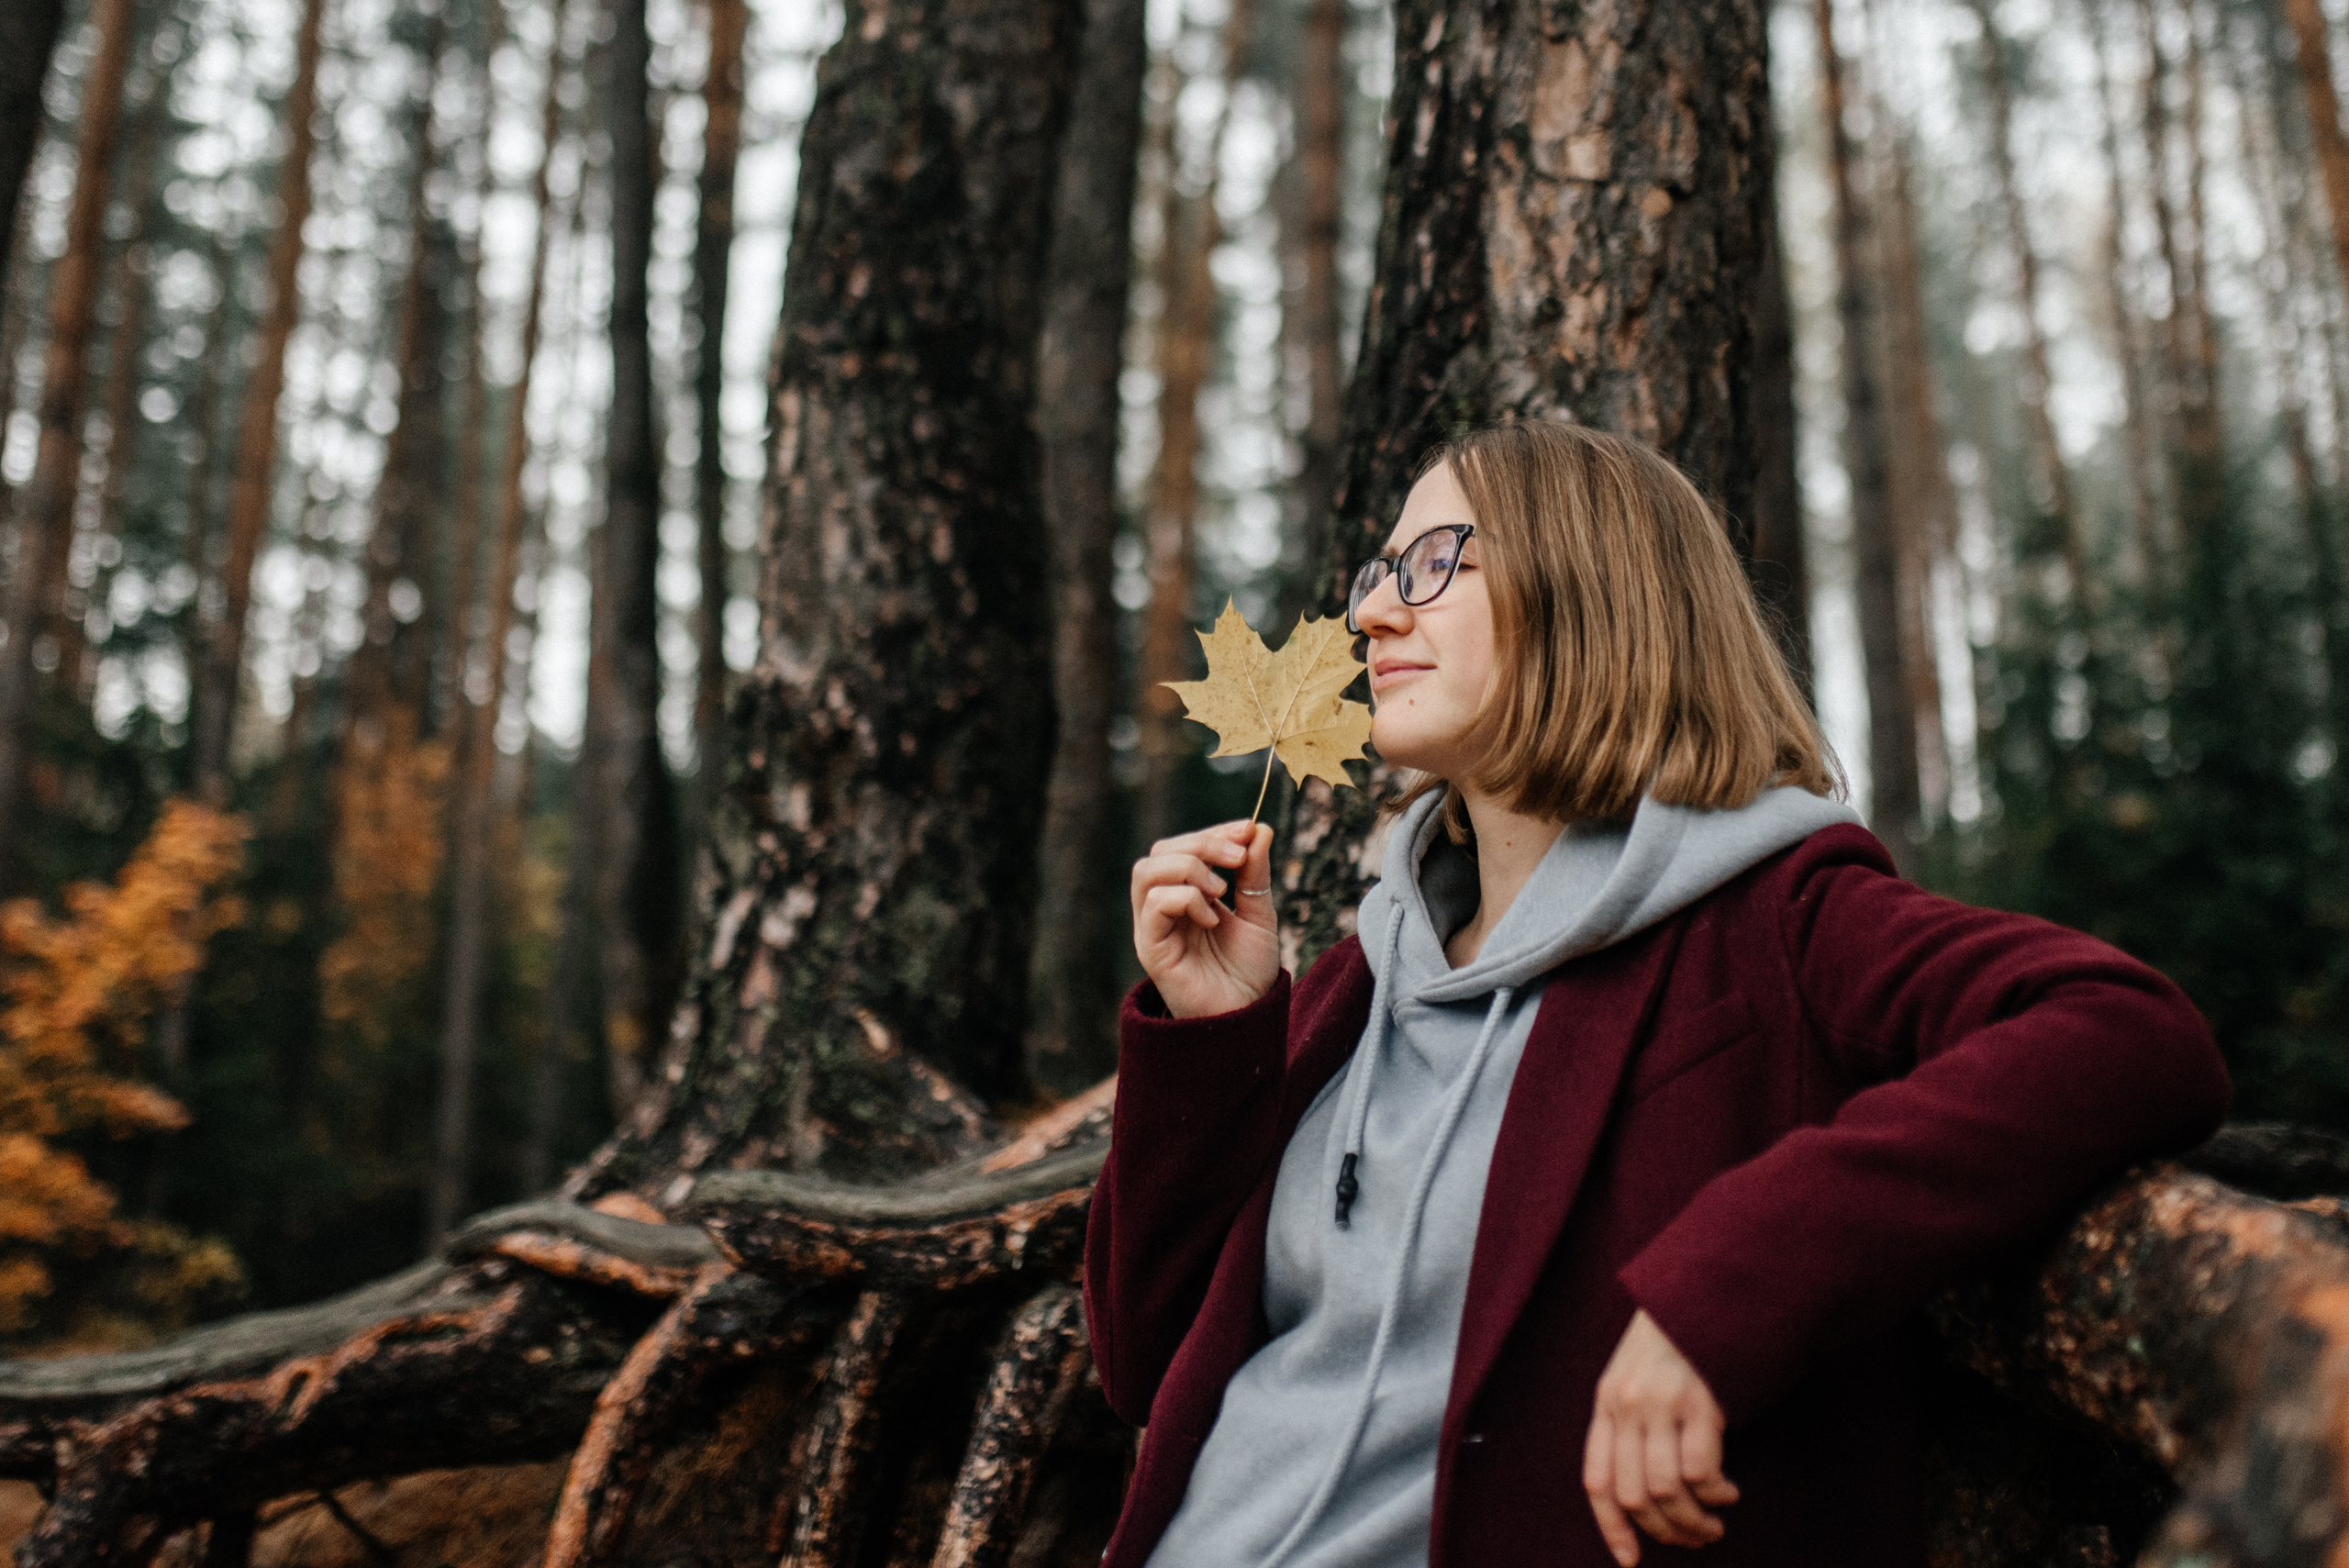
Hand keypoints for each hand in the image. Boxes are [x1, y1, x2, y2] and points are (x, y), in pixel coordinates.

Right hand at [1130, 820, 1278, 1018]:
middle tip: (1237, 858)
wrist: (1247, 1019)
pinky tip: (1211, 921)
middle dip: (1202, 844)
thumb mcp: (1259, 914)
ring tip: (1220, 893)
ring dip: (1190, 869)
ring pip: (1147, 871)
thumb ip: (1254, 874)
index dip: (1212, 833)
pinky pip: (1153, 904)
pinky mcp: (1151, 948)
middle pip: (1159, 852)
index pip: (1181, 847)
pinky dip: (1186, 899)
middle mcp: (1162, 908)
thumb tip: (1259, 828)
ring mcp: (1153, 928)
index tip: (1248, 830)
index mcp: (1185, 896)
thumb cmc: (1249, 972)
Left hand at [1583, 1310, 1737, 1564]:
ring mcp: (1660, 1404)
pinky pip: (1700, 1471)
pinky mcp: (1698, 1402)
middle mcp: (1626, 1406)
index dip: (1611, 1527)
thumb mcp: (1635, 1376)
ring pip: (1664, 1490)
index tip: (1630, 1560)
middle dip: (1665, 1530)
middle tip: (1693, 1538)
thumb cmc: (1676, 1340)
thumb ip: (1632, 1423)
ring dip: (1693, 1520)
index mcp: (1606, 1403)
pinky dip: (1715, 1493)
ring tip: (1713, 1523)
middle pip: (1632, 1494)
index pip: (1596, 1480)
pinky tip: (1728, 1491)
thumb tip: (1645, 1493)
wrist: (1704, 1289)